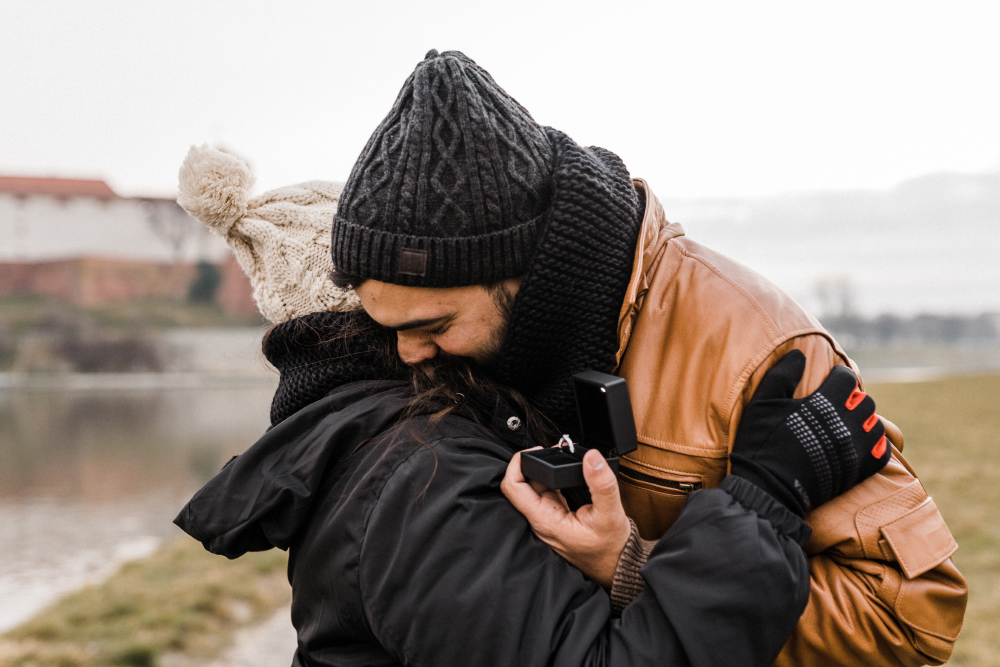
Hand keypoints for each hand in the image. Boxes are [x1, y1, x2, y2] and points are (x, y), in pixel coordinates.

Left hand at [501, 448, 630, 588]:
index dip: (517, 463)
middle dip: (535, 462)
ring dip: (545, 469)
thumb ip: (601, 484)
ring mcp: (548, 517)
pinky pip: (548, 491)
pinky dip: (555, 477)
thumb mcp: (611, 514)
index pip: (513, 487)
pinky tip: (568, 472)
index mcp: (545, 520)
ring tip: (564, 458)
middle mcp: (541, 519)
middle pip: (522, 483)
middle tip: (556, 451)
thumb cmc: (612, 548)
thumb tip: (591, 457)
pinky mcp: (557, 514)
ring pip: (535, 486)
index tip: (536, 450)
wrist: (618, 566)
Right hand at [729, 350, 890, 514]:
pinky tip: (860, 444)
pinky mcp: (860, 470)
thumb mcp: (763, 403)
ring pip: (877, 425)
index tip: (830, 381)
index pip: (847, 378)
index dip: (839, 377)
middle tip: (837, 405)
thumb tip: (799, 354)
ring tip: (848, 425)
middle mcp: (848, 422)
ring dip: (865, 421)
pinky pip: (882, 452)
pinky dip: (875, 445)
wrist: (768, 488)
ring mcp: (857, 447)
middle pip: (866, 401)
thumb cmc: (762, 443)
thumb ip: (782, 375)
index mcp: (826, 402)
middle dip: (854, 399)